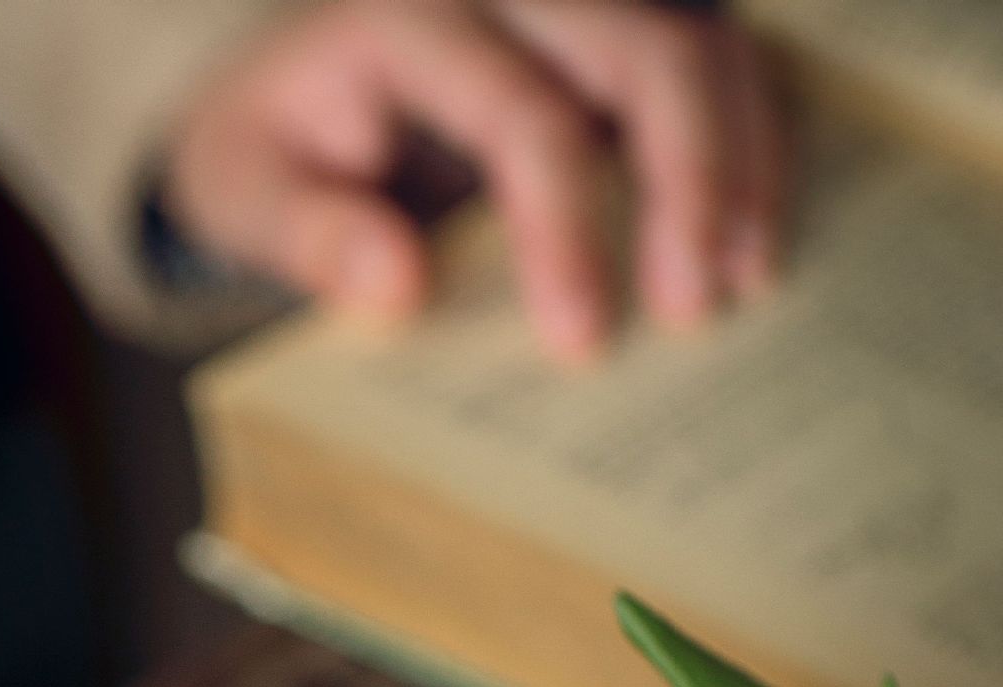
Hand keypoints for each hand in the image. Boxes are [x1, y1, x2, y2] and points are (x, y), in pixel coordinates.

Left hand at [164, 0, 784, 360]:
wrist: (282, 89)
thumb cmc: (270, 148)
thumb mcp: (242, 193)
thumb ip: (306, 236)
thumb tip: (395, 287)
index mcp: (412, 13)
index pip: (523, 115)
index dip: (565, 230)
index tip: (582, 338)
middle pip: (645, 52)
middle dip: (690, 183)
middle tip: (696, 310)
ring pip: (703, 43)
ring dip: (743, 160)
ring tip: (751, 280)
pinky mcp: (620, 19)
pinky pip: (716, 56)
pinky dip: (753, 135)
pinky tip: (760, 230)